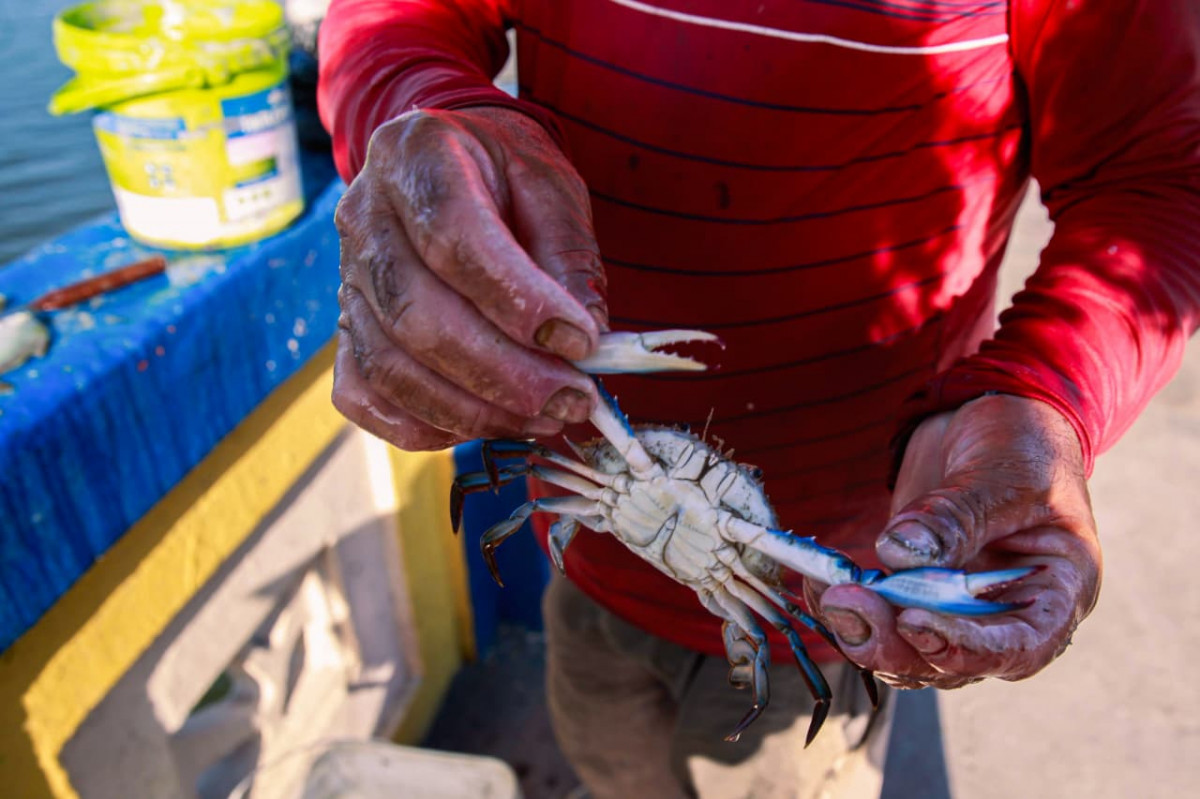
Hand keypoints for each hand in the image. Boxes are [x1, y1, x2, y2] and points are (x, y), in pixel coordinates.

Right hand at [332, 106, 607, 449]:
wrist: (448, 165)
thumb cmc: (505, 176)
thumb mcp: (551, 186)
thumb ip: (569, 256)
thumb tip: (586, 344)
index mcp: (416, 156)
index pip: (454, 237)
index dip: (519, 300)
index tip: (581, 341)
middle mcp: (364, 217)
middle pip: (418, 316)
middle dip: (504, 374)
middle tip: (572, 399)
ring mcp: (345, 279)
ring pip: (390, 366)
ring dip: (472, 410)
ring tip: (543, 418)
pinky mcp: (344, 330)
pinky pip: (362, 394)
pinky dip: (419, 425)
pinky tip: (480, 426)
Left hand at [809, 394, 1102, 687]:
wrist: (991, 420)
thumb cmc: (1023, 443)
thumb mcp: (1003, 472)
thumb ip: (957, 515)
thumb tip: (898, 552)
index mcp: (1056, 592)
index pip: (1017, 647)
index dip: (964, 647)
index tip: (914, 623)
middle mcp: (1006, 614)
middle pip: (952, 661)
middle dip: (895, 642)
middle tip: (848, 605)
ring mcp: (958, 609)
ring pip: (909, 651)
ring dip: (864, 631)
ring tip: (829, 593)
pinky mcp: (915, 594)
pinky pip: (881, 619)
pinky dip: (848, 609)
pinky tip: (821, 584)